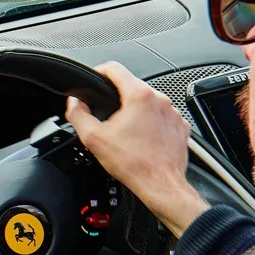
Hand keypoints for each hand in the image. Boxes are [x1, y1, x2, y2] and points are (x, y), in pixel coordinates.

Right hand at [66, 60, 209, 235]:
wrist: (161, 185)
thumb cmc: (134, 164)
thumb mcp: (94, 139)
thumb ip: (79, 115)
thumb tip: (74, 103)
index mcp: (139, 96)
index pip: (115, 68)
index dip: (100, 72)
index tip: (94, 80)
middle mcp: (159, 100)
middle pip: (132, 87)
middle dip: (118, 99)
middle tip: (109, 119)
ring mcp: (172, 112)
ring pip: (148, 102)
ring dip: (136, 112)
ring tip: (128, 133)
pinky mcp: (180, 126)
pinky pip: (162, 116)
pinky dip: (151, 124)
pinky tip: (143, 139)